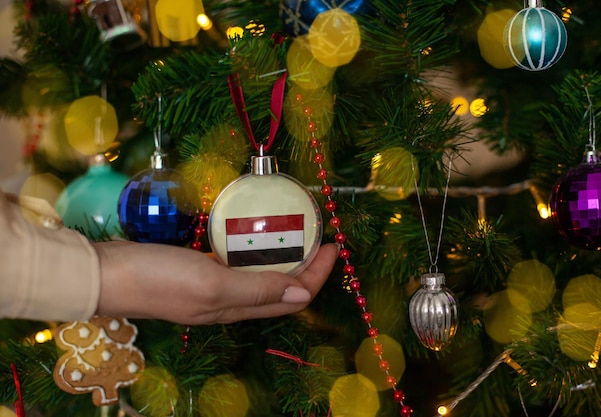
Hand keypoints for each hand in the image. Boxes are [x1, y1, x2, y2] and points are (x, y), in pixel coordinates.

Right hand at [94, 241, 337, 324]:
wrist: (105, 273)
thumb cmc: (160, 278)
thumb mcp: (214, 285)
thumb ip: (258, 289)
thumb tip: (305, 295)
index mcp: (237, 308)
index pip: (293, 296)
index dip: (318, 274)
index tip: (334, 243)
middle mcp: (230, 300)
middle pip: (281, 285)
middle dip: (307, 262)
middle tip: (320, 231)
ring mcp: (213, 285)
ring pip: (260, 273)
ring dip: (282, 254)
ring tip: (294, 228)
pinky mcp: (197, 269)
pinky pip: (237, 261)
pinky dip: (253, 248)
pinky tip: (253, 230)